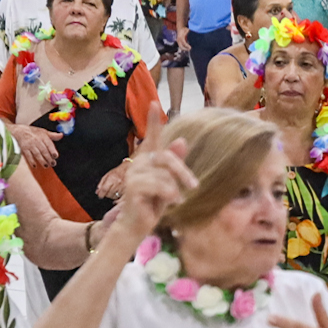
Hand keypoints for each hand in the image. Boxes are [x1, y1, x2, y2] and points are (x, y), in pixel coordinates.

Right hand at [12, 124, 58, 167]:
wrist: (19, 131)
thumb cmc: (33, 132)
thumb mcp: (43, 132)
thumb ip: (53, 135)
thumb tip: (61, 135)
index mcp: (43, 136)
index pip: (48, 144)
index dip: (52, 150)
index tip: (55, 156)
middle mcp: (36, 141)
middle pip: (43, 150)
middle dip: (48, 158)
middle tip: (53, 164)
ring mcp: (30, 145)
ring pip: (37, 154)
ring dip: (42, 161)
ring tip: (46, 166)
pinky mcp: (24, 149)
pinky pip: (28, 156)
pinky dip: (31, 161)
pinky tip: (35, 166)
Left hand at [95, 162, 128, 200]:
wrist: (129, 169)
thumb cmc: (118, 172)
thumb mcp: (108, 175)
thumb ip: (102, 183)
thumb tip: (97, 191)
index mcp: (111, 178)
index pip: (104, 189)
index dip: (101, 194)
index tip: (100, 195)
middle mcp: (117, 183)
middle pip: (109, 194)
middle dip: (107, 194)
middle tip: (107, 192)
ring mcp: (122, 187)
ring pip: (114, 196)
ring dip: (112, 195)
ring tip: (113, 191)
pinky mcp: (127, 190)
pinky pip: (120, 196)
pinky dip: (118, 196)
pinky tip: (118, 193)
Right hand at [113, 119, 196, 241]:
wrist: (137, 225)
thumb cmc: (154, 203)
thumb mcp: (170, 182)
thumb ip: (176, 163)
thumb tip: (182, 140)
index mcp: (149, 159)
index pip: (152, 136)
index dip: (153, 120)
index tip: (154, 101)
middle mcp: (139, 162)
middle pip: (167, 157)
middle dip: (182, 171)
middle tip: (194, 185)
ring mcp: (133, 173)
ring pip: (164, 173)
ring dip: (174, 188)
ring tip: (175, 200)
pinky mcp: (132, 186)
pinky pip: (158, 184)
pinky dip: (168, 192)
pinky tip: (172, 201)